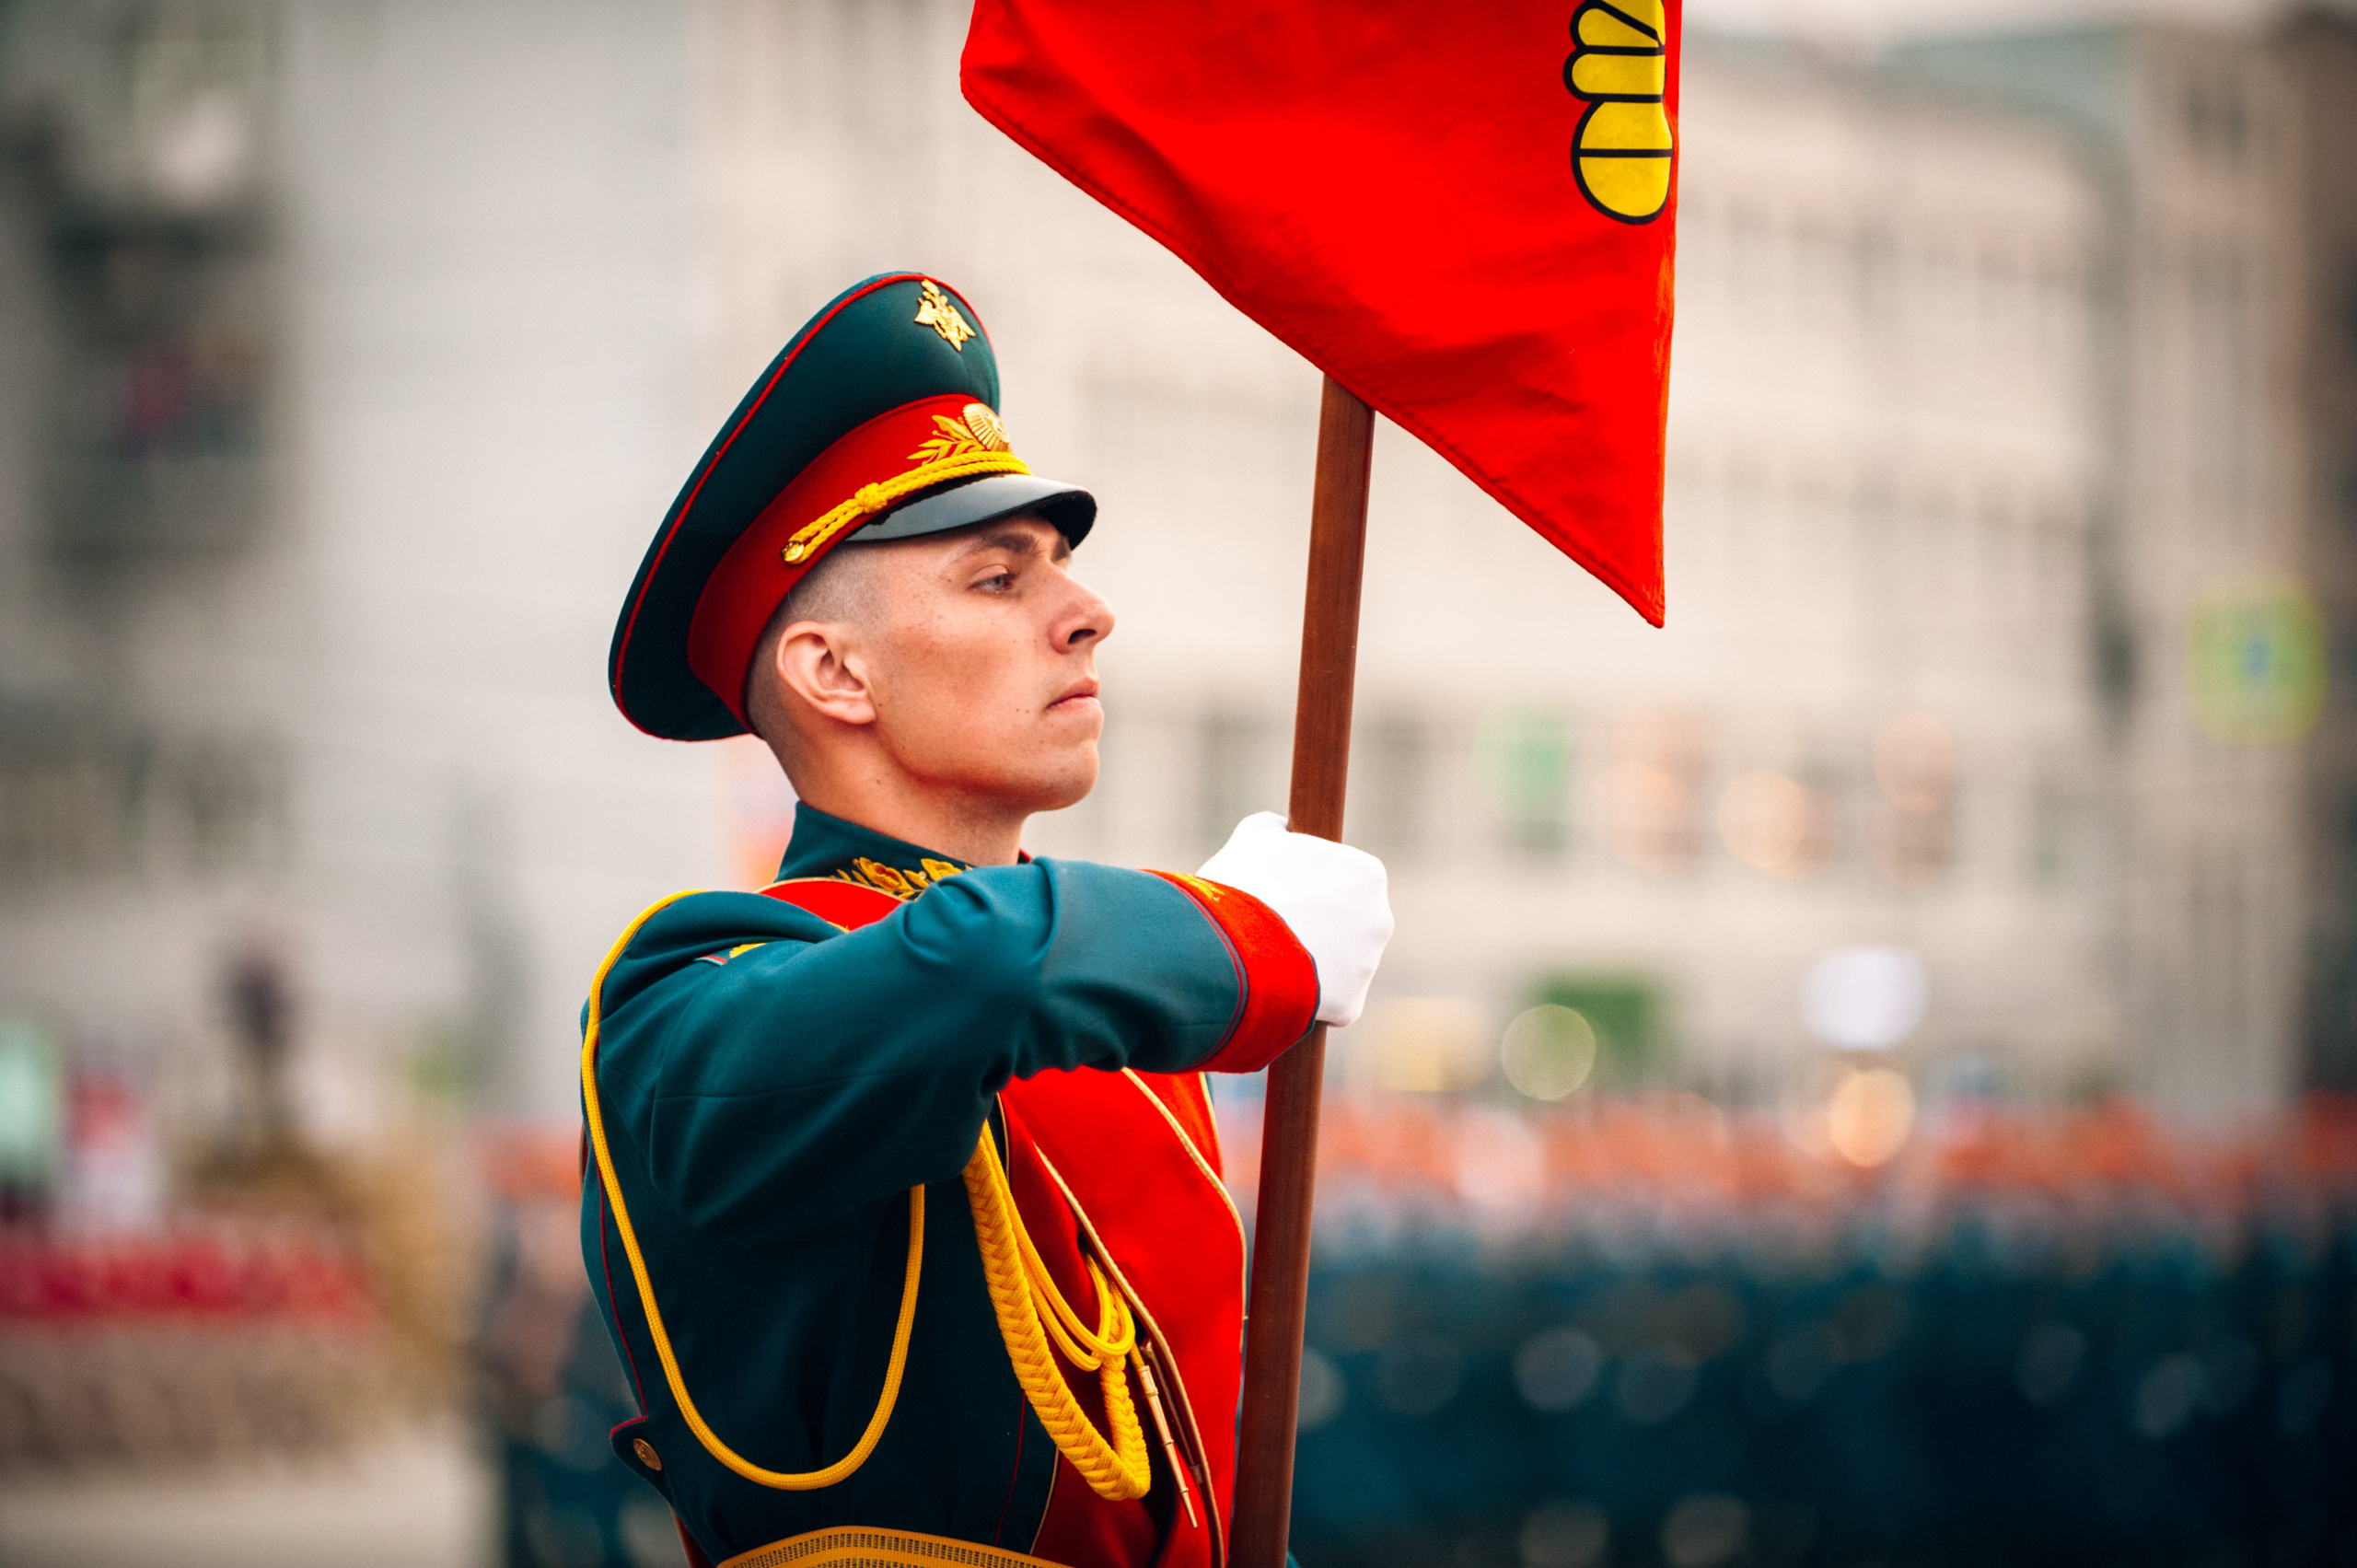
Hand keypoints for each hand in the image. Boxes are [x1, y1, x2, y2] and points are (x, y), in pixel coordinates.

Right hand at [1197, 812, 1391, 1027]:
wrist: (1235, 953)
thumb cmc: (1246, 888)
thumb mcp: (1252, 838)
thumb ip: (1275, 828)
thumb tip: (1280, 829)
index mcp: (1367, 873)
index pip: (1343, 876)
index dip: (1309, 883)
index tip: (1283, 890)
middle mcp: (1380, 918)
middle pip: (1345, 921)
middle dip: (1314, 924)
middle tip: (1271, 926)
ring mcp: (1369, 965)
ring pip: (1336, 962)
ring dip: (1309, 961)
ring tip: (1267, 958)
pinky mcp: (1351, 1005)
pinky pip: (1329, 1001)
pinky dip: (1307, 999)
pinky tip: (1277, 988)